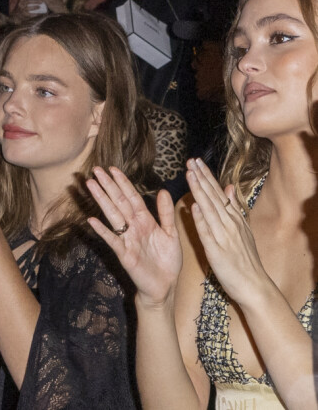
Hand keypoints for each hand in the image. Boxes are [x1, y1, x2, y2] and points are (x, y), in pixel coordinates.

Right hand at [12, 0, 46, 19]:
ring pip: (28, 8)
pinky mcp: (23, 14)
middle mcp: (20, 3)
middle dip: (35, 1)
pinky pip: (29, 14)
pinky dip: (33, 14)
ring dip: (35, 7)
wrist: (16, 13)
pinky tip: (37, 13)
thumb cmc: (22, 4)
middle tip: (41, 1)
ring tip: (39, 7)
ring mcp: (21, 9)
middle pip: (28, 1)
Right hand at [86, 167, 181, 307]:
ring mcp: (127, 240)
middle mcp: (134, 227)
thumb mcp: (171, 234)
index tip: (113, 169)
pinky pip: (113, 240)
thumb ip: (166, 213)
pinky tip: (92, 220)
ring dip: (102, 200)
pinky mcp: (125, 255)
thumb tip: (163, 191)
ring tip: (91, 186)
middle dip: (108, 186)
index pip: (132, 197)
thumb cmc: (167, 261)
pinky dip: (103, 231)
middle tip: (96, 170)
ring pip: (113, 216)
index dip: (123, 183)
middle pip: (119, 202)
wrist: (165, 287)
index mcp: (145, 221)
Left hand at [185, 158, 269, 306]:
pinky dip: (201, 219)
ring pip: (209, 209)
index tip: (196, 161)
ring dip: (199, 191)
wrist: (254, 285)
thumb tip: (228, 187)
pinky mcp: (217, 251)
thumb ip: (233, 208)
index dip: (206, 176)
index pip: (217, 192)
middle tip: (190, 160)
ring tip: (190, 175)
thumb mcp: (242, 229)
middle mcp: (229, 223)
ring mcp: (223, 236)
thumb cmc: (245, 258)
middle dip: (201, 177)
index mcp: (233, 218)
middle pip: (212, 196)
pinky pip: (207, 233)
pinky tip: (193, 206)